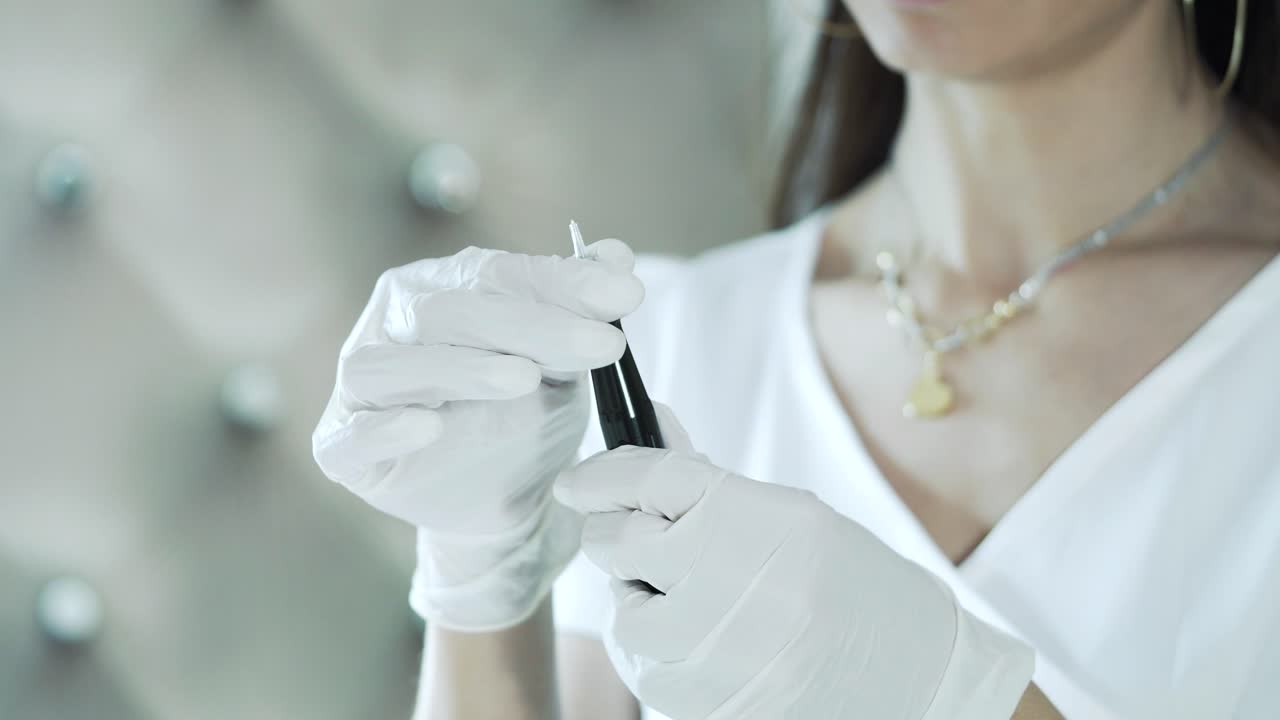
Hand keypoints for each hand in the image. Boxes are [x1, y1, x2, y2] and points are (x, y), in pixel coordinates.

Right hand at [313, 241, 642, 630]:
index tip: (626, 296)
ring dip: (460, 368)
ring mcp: (361, 383)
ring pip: (395, 364)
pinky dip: (385, 429)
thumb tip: (618, 256)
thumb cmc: (526, 412)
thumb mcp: (566, 360)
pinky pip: (352, 434)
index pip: (498, 274)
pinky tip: (427, 427)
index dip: (562, 283)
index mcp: (442, 285)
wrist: (503, 497)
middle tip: (599, 342)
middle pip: (451, 310)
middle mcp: (393, 321)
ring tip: (522, 378)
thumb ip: (583, 309)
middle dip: (530, 325)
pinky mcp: (342, 445)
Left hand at [554, 406, 1034, 718]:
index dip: (602, 475)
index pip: (651, 478)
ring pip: (624, 616)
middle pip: (619, 543)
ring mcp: (719, 653)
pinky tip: (703, 645)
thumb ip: (706, 477)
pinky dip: (658, 655)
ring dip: (639, 603)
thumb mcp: (789, 513)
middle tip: (650, 545)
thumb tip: (651, 421)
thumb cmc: (852, 583)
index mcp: (760, 520)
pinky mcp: (710, 706)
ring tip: (692, 603)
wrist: (914, 672)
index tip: (576, 483)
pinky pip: (646, 674)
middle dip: (620, 537)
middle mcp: (734, 583)